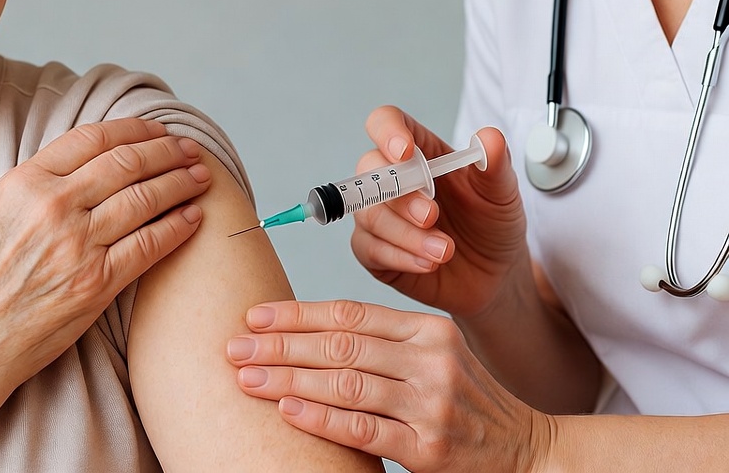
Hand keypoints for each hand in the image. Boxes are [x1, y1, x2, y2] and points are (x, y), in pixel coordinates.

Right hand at [0, 118, 210, 386]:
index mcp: (26, 181)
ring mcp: (76, 244)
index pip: (94, 138)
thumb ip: (45, 181)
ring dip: (180, 183)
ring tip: (200, 177)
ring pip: (144, 198)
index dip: (135, 130)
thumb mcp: (1, 210)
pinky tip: (192, 217)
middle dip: (167, 152)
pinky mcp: (96, 283)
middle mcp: (52, 206)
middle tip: (190, 149)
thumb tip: (99, 158)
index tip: (158, 130)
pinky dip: (177, 227)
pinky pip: (149, 244)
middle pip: (127, 163)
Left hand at [227, 300, 550, 472]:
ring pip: (345, 382)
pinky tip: (285, 412)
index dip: (297, 313)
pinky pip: (363, 428)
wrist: (528, 452)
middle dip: (281, 345)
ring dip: (288, 380)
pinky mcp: (430, 448)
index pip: (348, 311)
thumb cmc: (465, 401)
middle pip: (340, 343)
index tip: (255, 316)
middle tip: (235, 346)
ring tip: (247, 378)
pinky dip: (319, 419)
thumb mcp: (433, 354)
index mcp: (426, 327)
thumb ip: (383, 341)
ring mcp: (431, 403)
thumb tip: (305, 335)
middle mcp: (430, 357)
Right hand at [351, 108, 528, 318]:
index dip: (387, 131)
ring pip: (368, 213)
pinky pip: (367, 248)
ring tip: (444, 251)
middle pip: (369, 168)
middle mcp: (394, 178)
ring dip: (406, 235)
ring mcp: (380, 214)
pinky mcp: (374, 249)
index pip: (386, 122)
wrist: (494, 276)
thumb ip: (495, 165)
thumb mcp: (501, 194)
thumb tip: (490, 136)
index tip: (404, 152)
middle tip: (433, 216)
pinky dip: (400, 257)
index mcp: (421, 152)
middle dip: (401, 196)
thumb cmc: (492, 225)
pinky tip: (428, 263)